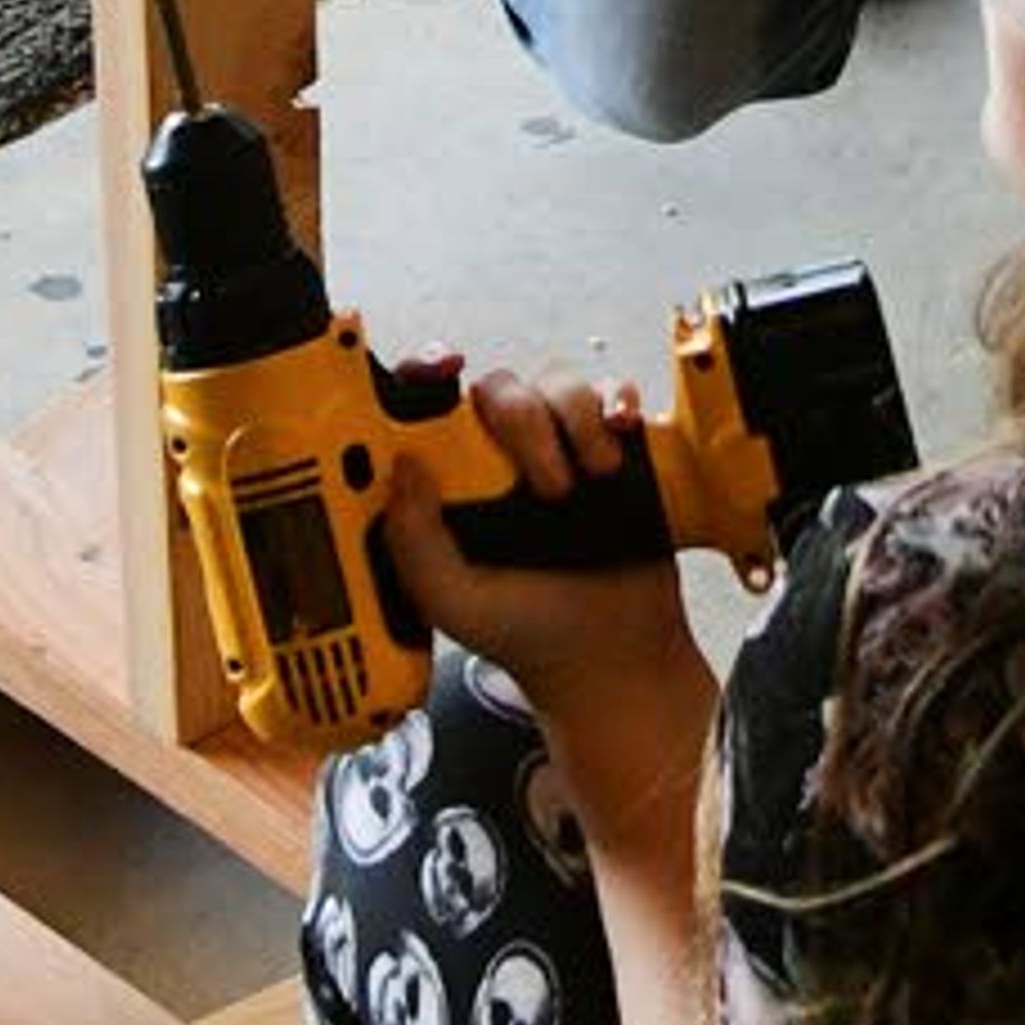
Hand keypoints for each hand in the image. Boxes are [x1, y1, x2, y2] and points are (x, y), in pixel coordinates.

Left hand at [381, 364, 713, 826]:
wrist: (609, 659)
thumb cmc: (524, 633)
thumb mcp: (448, 600)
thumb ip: (412, 542)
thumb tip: (403, 465)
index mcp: (452, 484)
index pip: (429, 408)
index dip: (427, 373)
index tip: (443, 364)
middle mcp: (500, 460)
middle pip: (500, 388)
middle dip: (523, 420)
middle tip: (545, 486)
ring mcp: (558, 452)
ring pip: (557, 384)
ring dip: (577, 419)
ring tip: (589, 480)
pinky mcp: (611, 452)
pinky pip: (613, 396)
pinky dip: (619, 403)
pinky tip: (621, 439)